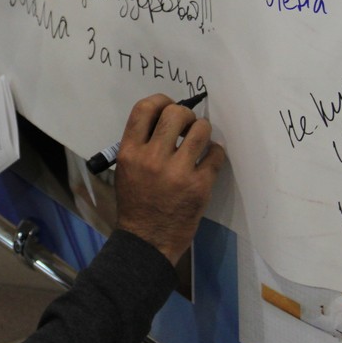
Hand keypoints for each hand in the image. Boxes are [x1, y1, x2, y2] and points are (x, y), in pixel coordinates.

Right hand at [112, 94, 225, 265]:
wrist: (147, 242)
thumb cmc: (135, 205)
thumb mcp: (125, 170)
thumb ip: (140, 145)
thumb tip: (164, 122)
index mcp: (130, 152)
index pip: (144, 109)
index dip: (160, 100)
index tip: (168, 107)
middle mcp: (152, 158)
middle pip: (175, 114)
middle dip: (185, 115)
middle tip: (187, 126)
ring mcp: (177, 172)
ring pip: (200, 129)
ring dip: (202, 130)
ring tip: (200, 141)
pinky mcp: (199, 186)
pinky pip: (216, 154)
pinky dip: (215, 152)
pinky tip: (209, 158)